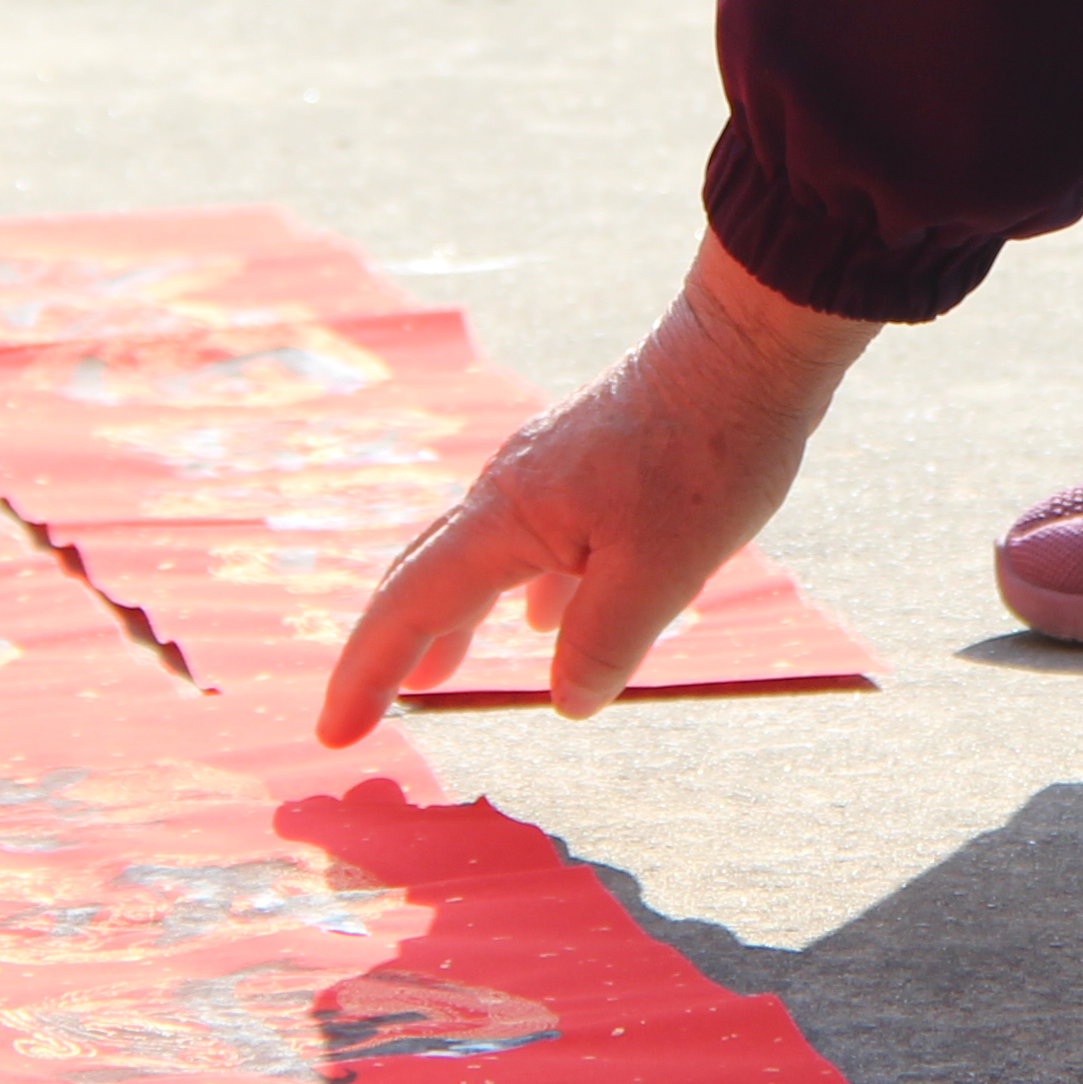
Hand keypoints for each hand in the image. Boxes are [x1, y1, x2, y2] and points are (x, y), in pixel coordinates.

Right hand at [314, 232, 875, 743]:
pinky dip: (517, 590)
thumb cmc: (707, 454)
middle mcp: (510, 489)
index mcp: (509, 516)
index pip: (412, 607)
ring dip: (453, 620)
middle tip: (360, 712)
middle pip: (427, 576)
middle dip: (391, 649)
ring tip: (438, 673)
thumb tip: (565, 701)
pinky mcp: (588, 463)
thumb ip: (603, 643)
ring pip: (479, 557)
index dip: (369, 674)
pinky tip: (539, 618)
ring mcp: (547, 471)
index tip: (336, 734)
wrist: (747, 349)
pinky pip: (531, 540)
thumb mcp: (662, 572)